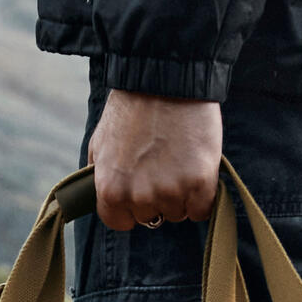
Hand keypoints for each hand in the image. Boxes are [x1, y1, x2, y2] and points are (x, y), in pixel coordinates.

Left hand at [87, 89, 221, 230]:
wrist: (165, 79)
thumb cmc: (131, 108)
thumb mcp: (99, 143)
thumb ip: (100, 178)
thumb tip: (105, 201)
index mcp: (111, 190)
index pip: (120, 222)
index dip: (129, 208)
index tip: (138, 192)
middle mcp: (139, 197)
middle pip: (151, 218)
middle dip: (155, 199)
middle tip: (161, 166)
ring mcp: (171, 191)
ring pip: (178, 214)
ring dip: (180, 195)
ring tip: (179, 161)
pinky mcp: (200, 183)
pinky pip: (201, 210)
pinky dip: (202, 197)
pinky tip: (197, 171)